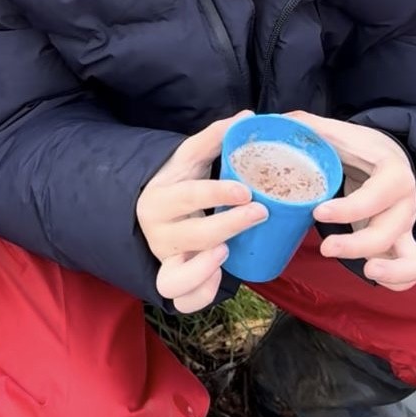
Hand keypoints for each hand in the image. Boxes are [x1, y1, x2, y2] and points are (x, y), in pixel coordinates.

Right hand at [136, 113, 267, 312]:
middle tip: (260, 213)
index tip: (248, 191)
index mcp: (159, 199)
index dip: (218, 194)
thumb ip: (215, 138)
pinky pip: (185, 300)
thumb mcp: (189, 159)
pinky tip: (220, 275)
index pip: (188, 195)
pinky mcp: (173, 281)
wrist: (154, 215)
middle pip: (191, 236)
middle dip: (228, 226)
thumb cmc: (179, 184)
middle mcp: (158, 233)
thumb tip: (249, 116)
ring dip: (203, 269)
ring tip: (226, 253)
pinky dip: (201, 293)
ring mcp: (165, 261)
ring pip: (175, 279)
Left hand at [285, 112, 415, 291]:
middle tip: (325, 248)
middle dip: (358, 244)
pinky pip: (409, 269)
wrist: (388, 157)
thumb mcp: (341, 135)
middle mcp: (406, 202)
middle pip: (390, 231)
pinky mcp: (403, 241)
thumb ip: (308, 127)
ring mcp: (407, 225)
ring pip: (411, 257)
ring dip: (392, 268)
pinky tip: (372, 275)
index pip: (377, 195)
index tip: (318, 212)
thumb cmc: (361, 148)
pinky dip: (396, 278)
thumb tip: (271, 123)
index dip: (350, 208)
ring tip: (367, 271)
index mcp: (393, 174)